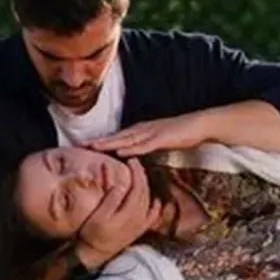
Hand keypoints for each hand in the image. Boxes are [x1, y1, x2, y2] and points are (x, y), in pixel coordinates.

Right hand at [75, 158, 161, 270]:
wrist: (95, 254)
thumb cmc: (93, 233)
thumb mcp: (99, 214)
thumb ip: (111, 198)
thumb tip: (119, 182)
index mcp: (130, 212)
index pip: (138, 186)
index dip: (136, 172)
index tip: (131, 161)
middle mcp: (139, 218)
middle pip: (145, 191)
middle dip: (141, 175)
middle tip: (135, 163)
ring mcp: (141, 224)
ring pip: (149, 200)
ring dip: (146, 185)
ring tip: (140, 175)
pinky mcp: (140, 230)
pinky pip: (153, 215)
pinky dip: (155, 205)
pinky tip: (155, 199)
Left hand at [88, 111, 210, 156]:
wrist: (200, 125)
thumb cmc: (180, 134)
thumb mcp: (158, 141)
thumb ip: (145, 146)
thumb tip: (133, 155)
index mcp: (140, 130)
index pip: (116, 137)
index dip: (100, 141)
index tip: (84, 146)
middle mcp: (142, 129)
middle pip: (116, 137)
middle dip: (98, 141)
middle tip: (79, 146)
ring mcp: (151, 133)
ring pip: (126, 140)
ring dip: (109, 144)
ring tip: (93, 148)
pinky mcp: (162, 138)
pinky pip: (144, 145)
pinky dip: (131, 149)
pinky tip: (120, 153)